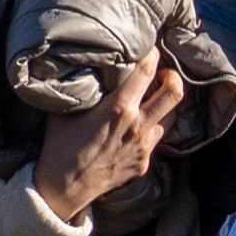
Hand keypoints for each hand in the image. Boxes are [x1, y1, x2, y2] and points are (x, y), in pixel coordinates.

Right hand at [34, 41, 191, 226]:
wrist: (64, 188)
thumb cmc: (60, 146)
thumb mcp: (66, 109)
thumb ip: (81, 87)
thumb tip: (84, 65)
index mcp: (120, 108)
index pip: (148, 70)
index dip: (152, 54)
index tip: (149, 47)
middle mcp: (138, 126)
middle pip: (175, 92)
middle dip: (172, 77)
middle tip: (161, 74)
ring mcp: (145, 147)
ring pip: (172, 116)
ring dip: (165, 105)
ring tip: (152, 99)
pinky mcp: (144, 163)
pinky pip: (157, 139)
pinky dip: (152, 128)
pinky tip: (137, 126)